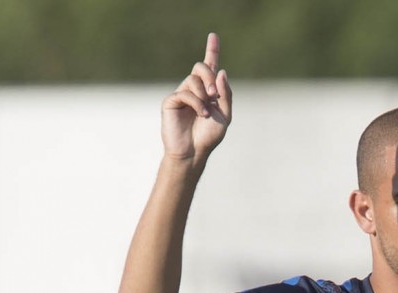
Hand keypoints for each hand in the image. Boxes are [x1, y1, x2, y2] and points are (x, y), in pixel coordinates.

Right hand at [161, 33, 231, 164]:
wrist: (194, 152)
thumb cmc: (209, 136)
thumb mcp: (225, 115)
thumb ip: (225, 95)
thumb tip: (221, 72)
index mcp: (208, 91)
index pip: (210, 67)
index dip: (212, 51)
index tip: (214, 36)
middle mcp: (194, 89)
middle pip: (201, 67)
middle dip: (209, 77)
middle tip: (214, 94)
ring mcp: (182, 94)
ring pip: (193, 79)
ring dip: (203, 94)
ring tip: (205, 113)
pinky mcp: (171, 101)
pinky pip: (185, 93)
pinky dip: (196, 102)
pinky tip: (201, 114)